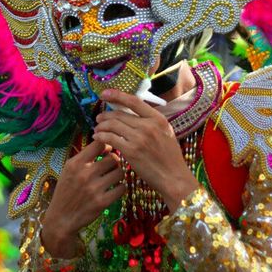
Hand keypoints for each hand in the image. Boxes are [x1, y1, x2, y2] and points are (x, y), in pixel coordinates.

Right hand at [40, 138, 124, 257]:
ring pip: (119, 172)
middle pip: (113, 158)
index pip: (99, 144)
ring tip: (112, 177)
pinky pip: (122, 188)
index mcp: (76, 163)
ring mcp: (94, 189)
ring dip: (118, 174)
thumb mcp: (69, 169)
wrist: (61, 219)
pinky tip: (114, 189)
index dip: (106, 145)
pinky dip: (120, 187)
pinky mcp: (102, 203)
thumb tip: (107, 145)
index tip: (106, 150)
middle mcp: (85, 174)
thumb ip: (85, 156)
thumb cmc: (66, 191)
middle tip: (111, 167)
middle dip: (114, 161)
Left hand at [94, 89, 199, 212]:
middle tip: (98, 118)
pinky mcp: (131, 151)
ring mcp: (139, 138)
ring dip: (101, 126)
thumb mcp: (166, 132)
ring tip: (97, 129)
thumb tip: (132, 113)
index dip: (117, 95)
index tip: (105, 93)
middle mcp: (148, 125)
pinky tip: (97, 138)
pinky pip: (111, 138)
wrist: (174, 178)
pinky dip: (101, 136)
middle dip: (105, 115)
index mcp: (158, 118)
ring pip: (113, 125)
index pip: (134, 101)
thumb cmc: (170, 157)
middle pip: (120, 114)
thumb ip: (151, 121)